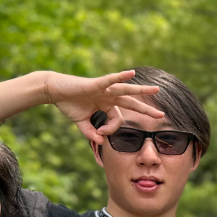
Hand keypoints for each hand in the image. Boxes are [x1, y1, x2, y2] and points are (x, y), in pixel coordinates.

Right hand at [43, 70, 162, 141]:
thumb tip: (100, 142)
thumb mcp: (82, 123)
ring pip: (126, 90)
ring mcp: (104, 89)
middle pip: (132, 103)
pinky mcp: (96, 84)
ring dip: (141, 90)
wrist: (54, 91)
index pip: (117, 120)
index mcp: (107, 105)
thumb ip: (91, 133)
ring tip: (156, 89)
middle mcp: (109, 96)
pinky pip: (110, 80)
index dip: (110, 129)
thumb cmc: (68, 105)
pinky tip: (131, 73)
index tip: (100, 134)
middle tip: (162, 115)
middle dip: (146, 109)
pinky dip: (120, 76)